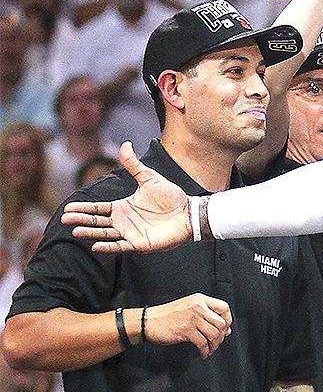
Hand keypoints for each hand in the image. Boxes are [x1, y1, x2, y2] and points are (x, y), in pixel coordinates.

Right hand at [62, 143, 192, 251]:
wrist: (188, 212)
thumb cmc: (170, 196)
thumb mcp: (149, 178)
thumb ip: (134, 165)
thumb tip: (125, 144)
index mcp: (123, 207)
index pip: (98, 208)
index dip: (84, 208)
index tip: (68, 208)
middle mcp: (123, 221)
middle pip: (98, 221)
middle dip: (82, 220)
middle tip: (65, 219)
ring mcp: (130, 234)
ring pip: (106, 234)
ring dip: (91, 233)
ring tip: (76, 232)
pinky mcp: (140, 244)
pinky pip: (121, 246)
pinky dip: (109, 246)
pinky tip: (96, 245)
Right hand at [145, 294, 231, 357]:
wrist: (147, 321)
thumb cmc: (167, 316)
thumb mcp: (188, 308)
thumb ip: (206, 315)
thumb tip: (226, 330)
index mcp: (200, 299)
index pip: (224, 308)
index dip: (227, 320)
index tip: (224, 329)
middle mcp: (198, 307)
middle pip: (221, 323)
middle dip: (221, 337)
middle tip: (215, 343)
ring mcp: (192, 318)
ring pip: (214, 334)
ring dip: (214, 346)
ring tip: (209, 350)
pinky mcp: (186, 330)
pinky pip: (203, 344)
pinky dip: (205, 351)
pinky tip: (202, 353)